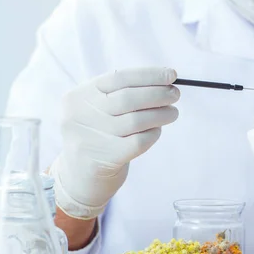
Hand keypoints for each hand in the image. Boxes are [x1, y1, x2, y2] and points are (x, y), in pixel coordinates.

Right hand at [50, 67, 179, 219]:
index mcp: (78, 96)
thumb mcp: (98, 109)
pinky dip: (153, 134)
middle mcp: (79, 115)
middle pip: (128, 98)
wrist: (79, 178)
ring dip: (161, 114)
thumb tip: (164, 80)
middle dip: (158, 93)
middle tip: (175, 94)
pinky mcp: (104, 159)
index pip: (119, 78)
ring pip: (136, 120)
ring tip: (172, 113)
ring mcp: (90, 138)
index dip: (149, 75)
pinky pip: (139, 141)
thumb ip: (123, 93)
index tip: (171, 75)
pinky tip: (156, 131)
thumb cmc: (98, 135)